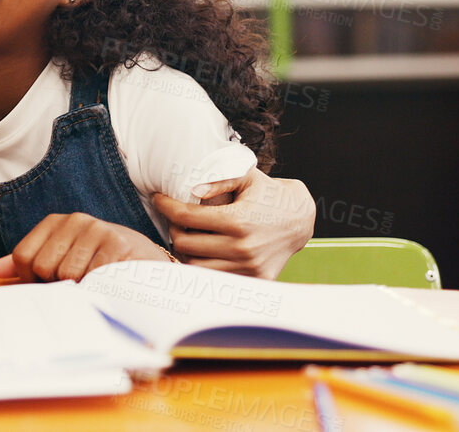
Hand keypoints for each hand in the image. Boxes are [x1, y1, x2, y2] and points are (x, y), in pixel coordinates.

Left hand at [0, 212, 172, 282]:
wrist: (147, 262)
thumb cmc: (100, 262)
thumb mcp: (64, 257)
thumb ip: (29, 262)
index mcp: (57, 222)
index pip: (24, 257)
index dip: (32, 279)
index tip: (50, 284)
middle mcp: (76, 220)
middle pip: (43, 267)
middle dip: (57, 285)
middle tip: (77, 283)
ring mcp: (98, 230)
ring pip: (67, 275)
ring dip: (79, 288)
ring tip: (94, 281)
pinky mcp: (117, 245)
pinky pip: (92, 278)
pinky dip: (96, 288)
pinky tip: (106, 283)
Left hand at [153, 168, 313, 279]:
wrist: (300, 219)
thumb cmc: (269, 195)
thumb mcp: (247, 178)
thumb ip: (220, 180)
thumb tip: (193, 190)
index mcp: (238, 221)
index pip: (186, 217)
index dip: (166, 206)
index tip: (159, 199)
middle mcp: (242, 248)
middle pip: (185, 243)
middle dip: (173, 228)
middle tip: (175, 218)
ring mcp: (248, 268)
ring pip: (195, 266)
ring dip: (185, 251)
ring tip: (186, 236)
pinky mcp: (254, 280)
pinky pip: (215, 278)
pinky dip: (204, 266)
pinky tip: (202, 252)